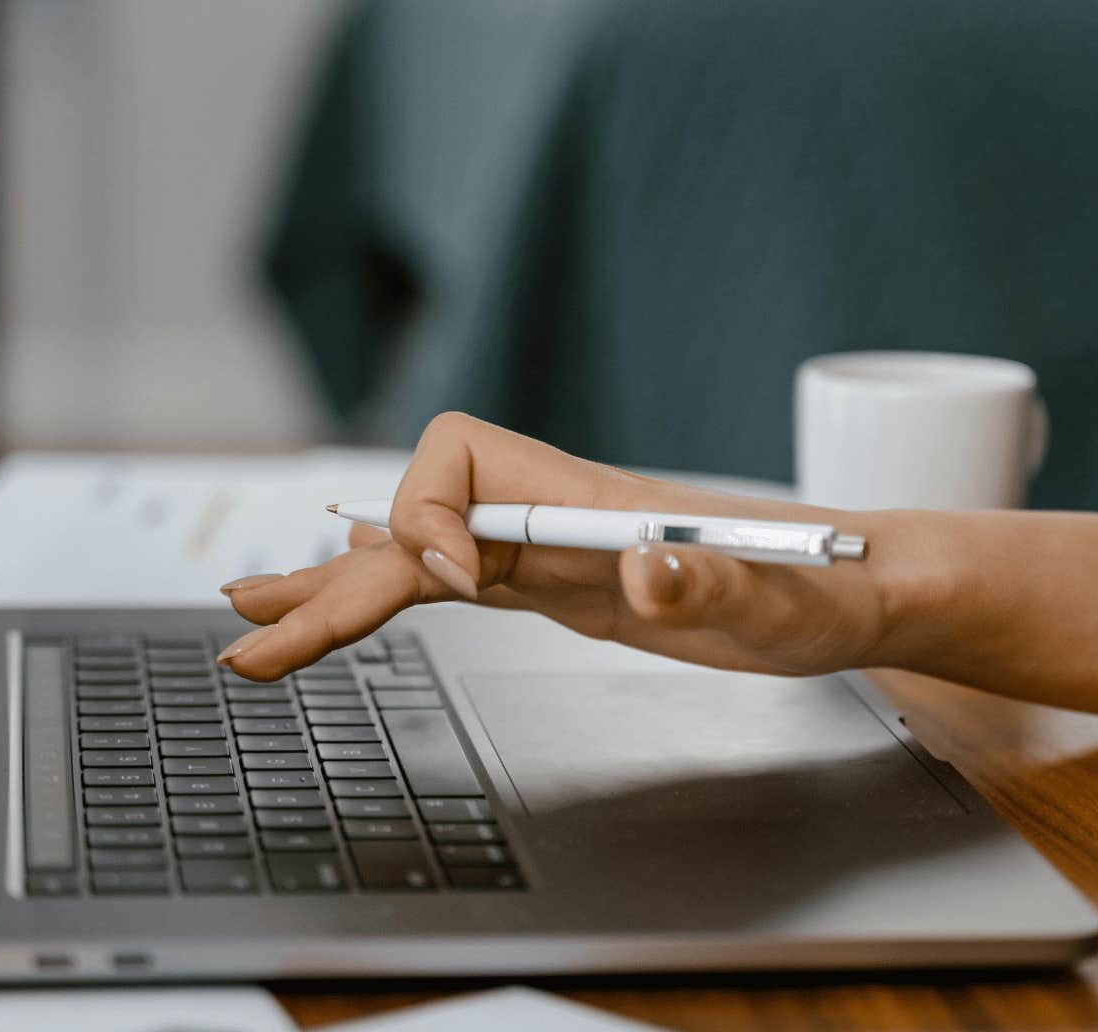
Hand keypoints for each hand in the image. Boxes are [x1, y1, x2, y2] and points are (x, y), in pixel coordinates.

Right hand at [217, 413, 909, 679]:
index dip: (430, 518)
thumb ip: (714, 575)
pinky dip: (383, 594)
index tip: (465, 582)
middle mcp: (549, 516)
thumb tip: (647, 561)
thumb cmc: (821, 584)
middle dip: (331, 578)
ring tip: (247, 616)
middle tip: (249, 631)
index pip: (456, 465)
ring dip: (332, 588)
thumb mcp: (780, 594)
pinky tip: (336, 597)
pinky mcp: (555, 588)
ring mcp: (545, 553)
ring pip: (413, 558)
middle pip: (411, 526)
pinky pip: (446, 586)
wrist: (849, 589)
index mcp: (583, 500)